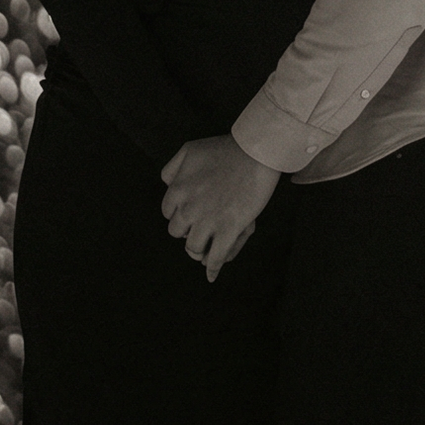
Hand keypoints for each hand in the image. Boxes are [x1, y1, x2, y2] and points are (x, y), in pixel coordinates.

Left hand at [161, 135, 279, 281]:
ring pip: (193, 247)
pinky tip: (211, 276)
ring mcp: (209, 221)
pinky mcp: (229, 229)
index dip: (179, 213)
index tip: (190, 212)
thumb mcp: (189, 150)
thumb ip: (172, 168)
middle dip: (187, 230)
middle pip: (177, 232)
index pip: (167, 212)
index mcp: (177, 190)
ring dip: (197, 250)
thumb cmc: (226, 148)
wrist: (257, 151)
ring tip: (205, 249)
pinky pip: (216, 256)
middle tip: (200, 227)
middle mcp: (188, 208)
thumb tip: (167, 185)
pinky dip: (213, 268)